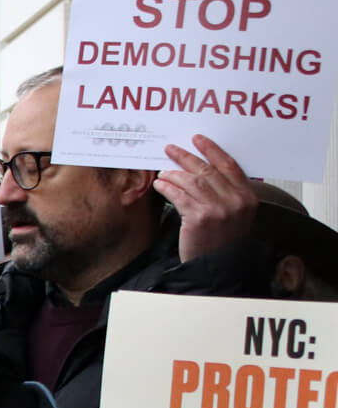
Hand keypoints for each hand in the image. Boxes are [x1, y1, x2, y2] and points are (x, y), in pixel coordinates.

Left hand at [155, 135, 257, 262]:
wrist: (216, 267)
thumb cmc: (222, 241)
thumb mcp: (235, 215)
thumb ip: (227, 193)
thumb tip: (202, 170)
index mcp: (247, 196)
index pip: (229, 165)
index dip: (212, 150)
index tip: (197, 140)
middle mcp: (235, 200)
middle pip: (207, 170)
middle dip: (186, 157)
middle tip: (170, 149)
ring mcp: (217, 209)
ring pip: (192, 181)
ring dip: (173, 174)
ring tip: (162, 172)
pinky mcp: (198, 218)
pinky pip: (179, 195)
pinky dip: (168, 187)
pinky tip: (160, 184)